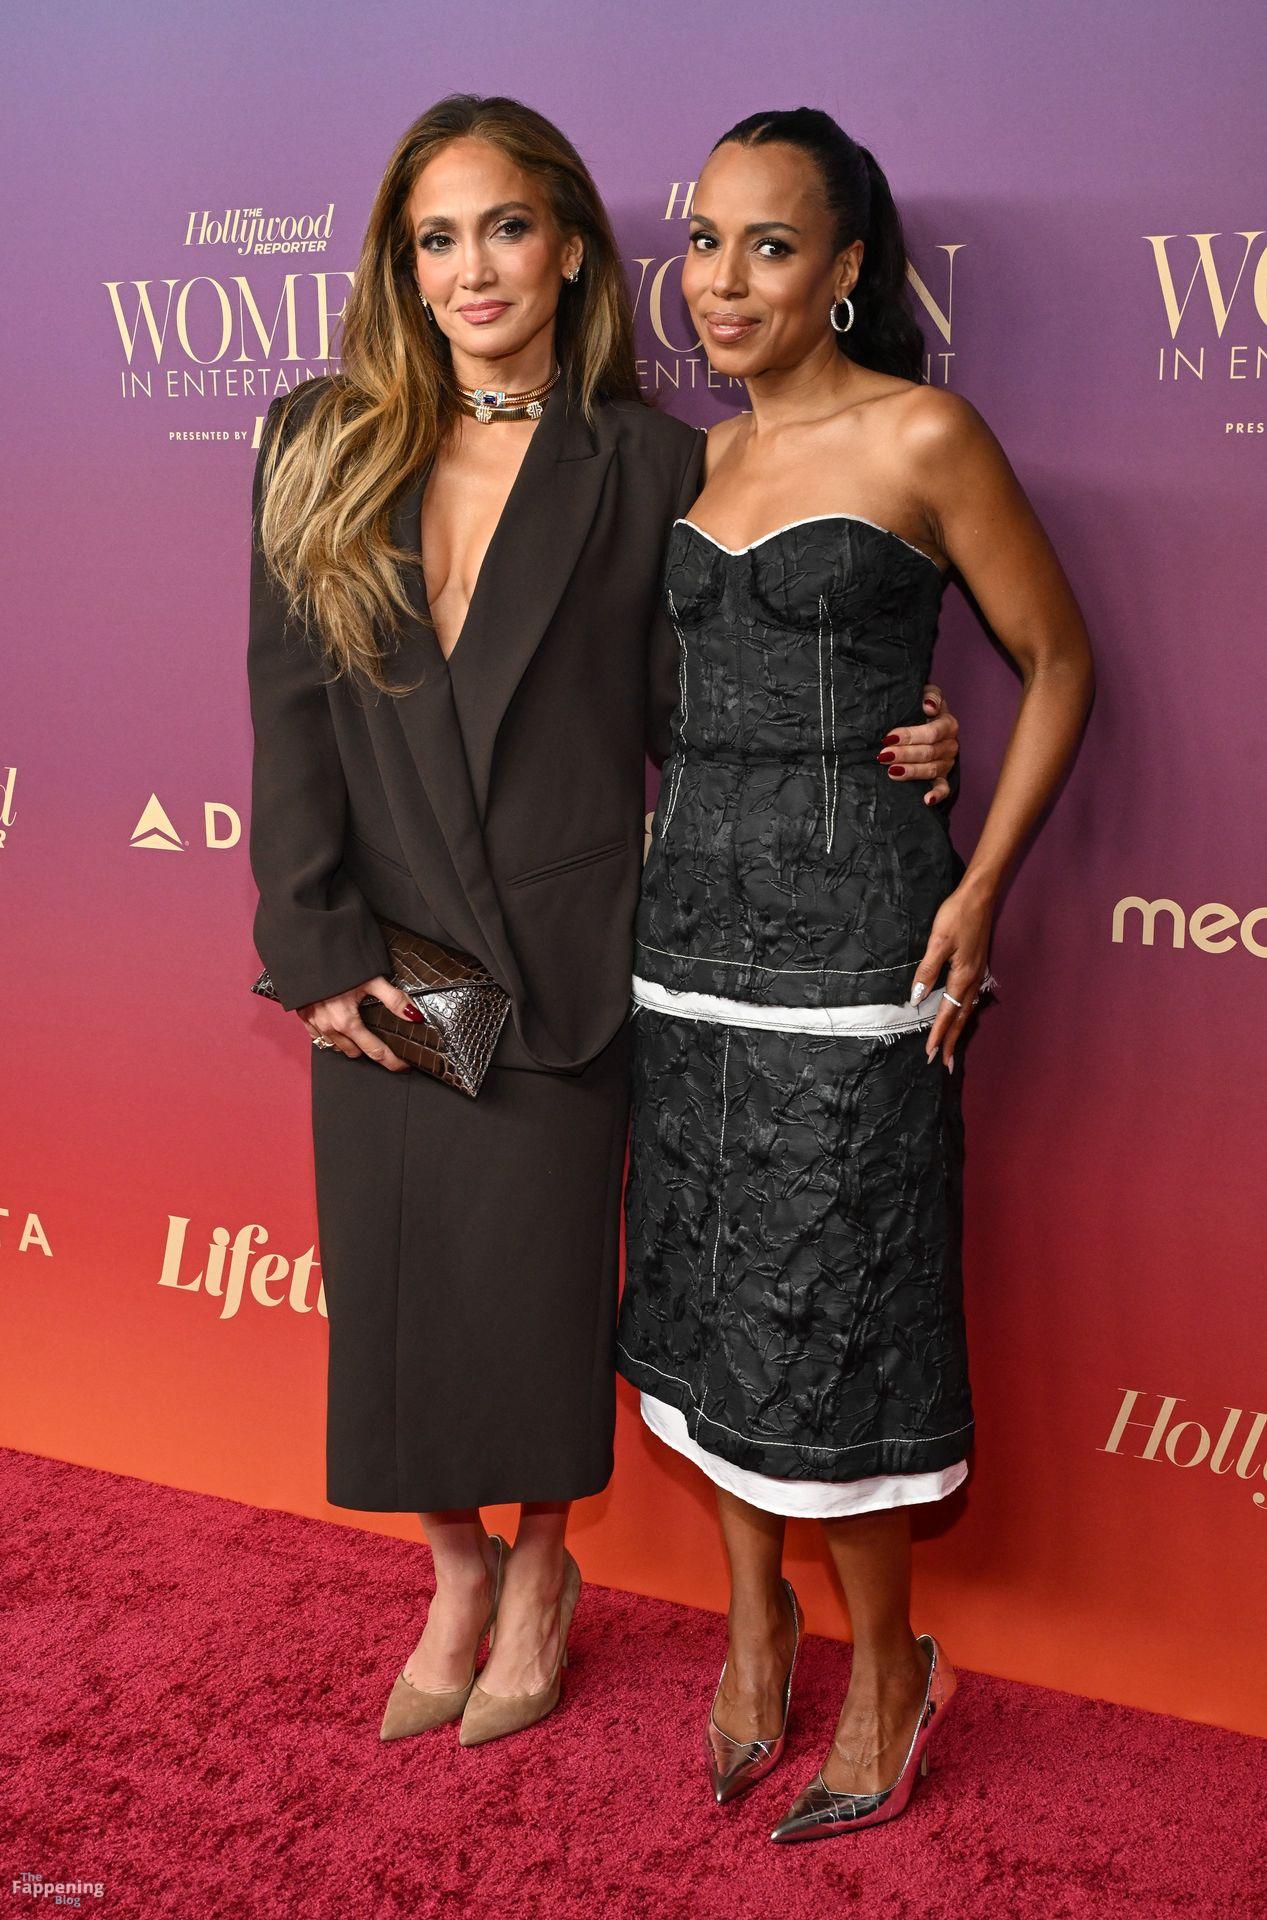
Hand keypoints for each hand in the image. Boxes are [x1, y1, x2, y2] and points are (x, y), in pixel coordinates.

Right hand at [299, 975, 422, 1068]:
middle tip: (383, 1042)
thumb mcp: (371, 980)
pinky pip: (320, 1038)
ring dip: (350, 1044)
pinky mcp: (304, 1018)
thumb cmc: (338, 963)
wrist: (307, 952)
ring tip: (362, 1033)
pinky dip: (332, 1037)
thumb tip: (414, 1016)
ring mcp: (314, 1025)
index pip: (375, 1052)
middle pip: (355, 1052)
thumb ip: (394, 999)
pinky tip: (340, 1026)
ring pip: (337, 1048)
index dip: (391, 1061)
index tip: (402, 1066)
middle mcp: (329, 1028)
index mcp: (346, 1022)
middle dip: (370, 1051)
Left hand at [877, 684, 959, 804]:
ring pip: (931, 770)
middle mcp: (951, 744)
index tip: (888, 738)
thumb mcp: (926, 693)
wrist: (925, 720)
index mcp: (948, 724)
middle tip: (882, 756)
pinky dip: (936, 795)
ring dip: (911, 772)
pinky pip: (944, 788)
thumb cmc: (920, 706)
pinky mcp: (943, 777)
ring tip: (891, 772)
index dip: (910, 736)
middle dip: (904, 755)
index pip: (931, 733)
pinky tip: (926, 800)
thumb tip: (929, 707)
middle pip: (929, 753)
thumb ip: (930, 695)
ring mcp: (947, 762)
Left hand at [908, 884, 993, 1069]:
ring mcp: (977, 974)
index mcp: (962, 977)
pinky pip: (970, 999)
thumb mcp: (937, 943)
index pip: (947, 1013)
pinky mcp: (977, 967)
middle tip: (945, 1064)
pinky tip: (960, 1016)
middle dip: (952, 1041)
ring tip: (952, 1048)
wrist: (979, 897)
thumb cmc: (956, 916)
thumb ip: (926, 972)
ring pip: (967, 1010)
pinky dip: (963, 1013)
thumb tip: (916, 999)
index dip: (938, 1034)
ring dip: (958, 1030)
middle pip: (961, 1018)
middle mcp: (973, 980)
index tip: (931, 1054)